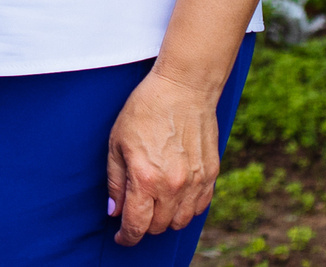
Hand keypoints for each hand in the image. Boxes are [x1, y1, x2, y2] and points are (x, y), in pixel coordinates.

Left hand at [105, 68, 224, 246]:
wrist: (183, 88)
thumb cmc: (145, 110)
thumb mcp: (117, 143)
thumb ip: (115, 181)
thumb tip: (115, 210)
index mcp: (146, 179)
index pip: (136, 225)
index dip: (126, 236)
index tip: (121, 237)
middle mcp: (173, 186)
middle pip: (158, 226)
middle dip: (143, 225)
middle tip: (135, 211)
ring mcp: (195, 182)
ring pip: (181, 221)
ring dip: (166, 219)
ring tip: (155, 204)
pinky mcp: (210, 174)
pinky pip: (199, 207)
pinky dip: (186, 208)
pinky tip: (175, 196)